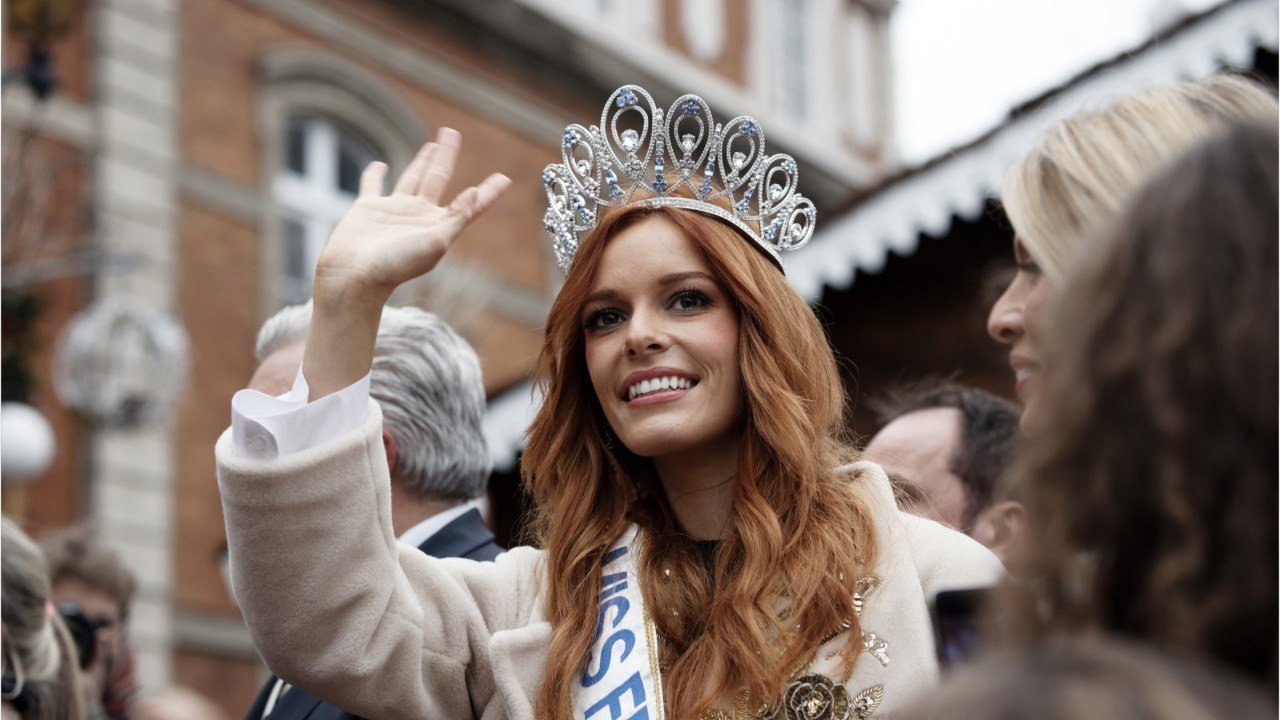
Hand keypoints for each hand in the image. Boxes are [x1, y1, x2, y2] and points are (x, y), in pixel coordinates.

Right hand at [313, 127, 510, 304]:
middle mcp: (418, 216)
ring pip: (411, 177)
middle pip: (438, 178)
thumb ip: (457, 218)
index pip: (469, 205)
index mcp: (439, 226)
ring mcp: (394, 211)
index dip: (488, 192)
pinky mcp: (368, 208)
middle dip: (447, 156)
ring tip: (432, 145)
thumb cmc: (396, 265)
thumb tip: (474, 192)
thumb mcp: (435, 243)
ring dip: (422, 161)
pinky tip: (380, 165)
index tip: (505, 178)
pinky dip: (375, 174)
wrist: (354, 277)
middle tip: (453, 133)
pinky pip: (372, 185)